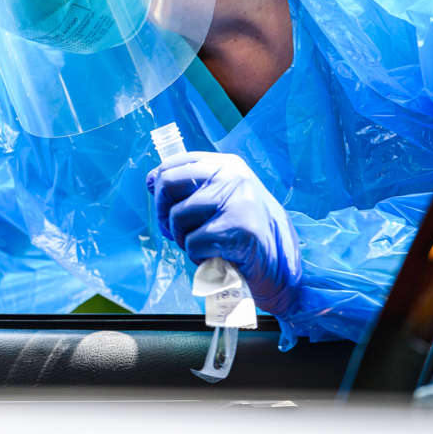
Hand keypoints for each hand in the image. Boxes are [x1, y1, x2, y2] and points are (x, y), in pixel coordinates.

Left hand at [147, 151, 301, 314]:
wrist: (281, 270)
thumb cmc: (243, 235)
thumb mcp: (219, 201)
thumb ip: (189, 188)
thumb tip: (151, 180)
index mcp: (228, 166)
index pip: (175, 163)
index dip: (160, 185)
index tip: (165, 204)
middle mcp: (234, 176)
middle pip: (169, 183)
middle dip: (164, 213)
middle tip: (177, 231)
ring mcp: (238, 200)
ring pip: (178, 217)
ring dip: (184, 239)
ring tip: (208, 245)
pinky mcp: (239, 228)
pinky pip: (192, 242)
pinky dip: (199, 257)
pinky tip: (219, 257)